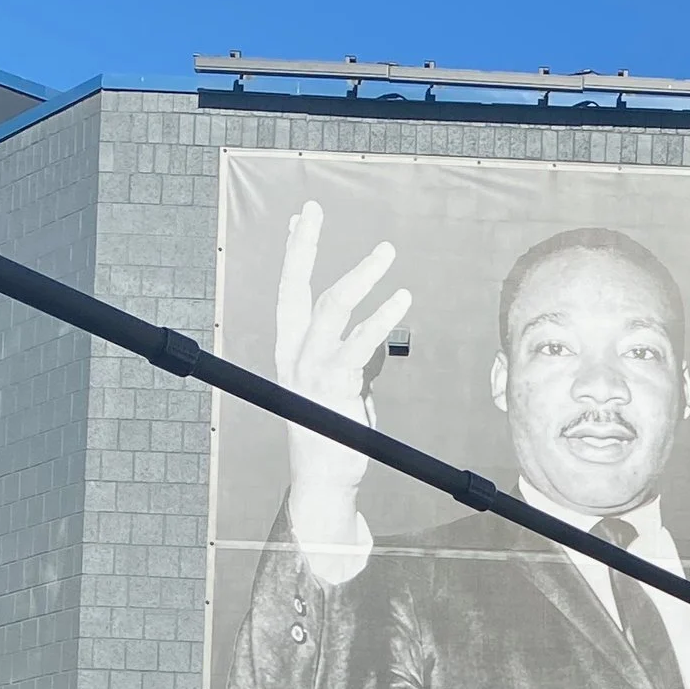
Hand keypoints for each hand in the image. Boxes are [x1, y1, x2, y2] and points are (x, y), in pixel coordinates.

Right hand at [275, 200, 412, 583]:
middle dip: (303, 245)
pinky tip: (400, 297)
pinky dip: (381, 317)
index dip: (294, 253)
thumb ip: (357, 355)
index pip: (289, 291)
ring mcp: (311, 370)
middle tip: (313, 209)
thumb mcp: (345, 385)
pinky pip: (359, 343)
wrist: (326, 479)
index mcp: (290, 349)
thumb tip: (380, 333)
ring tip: (386, 252)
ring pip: (330, 308)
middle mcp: (293, 355)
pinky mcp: (335, 387)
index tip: (299, 217)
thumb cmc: (335, 432)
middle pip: (297, 288)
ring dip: (360, 275)